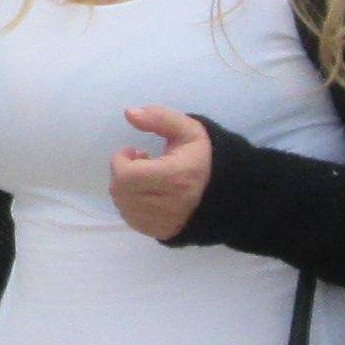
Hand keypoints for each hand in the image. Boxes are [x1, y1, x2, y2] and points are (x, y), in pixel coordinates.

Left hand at [107, 105, 212, 242]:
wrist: (224, 193)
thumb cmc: (203, 159)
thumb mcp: (188, 130)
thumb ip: (159, 118)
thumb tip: (129, 113)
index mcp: (174, 177)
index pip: (125, 175)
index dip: (121, 160)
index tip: (133, 151)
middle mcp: (167, 204)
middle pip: (120, 190)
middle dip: (122, 172)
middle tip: (137, 162)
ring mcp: (162, 221)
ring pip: (123, 205)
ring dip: (125, 188)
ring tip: (143, 176)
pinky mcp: (160, 232)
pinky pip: (131, 218)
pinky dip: (131, 204)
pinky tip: (145, 193)